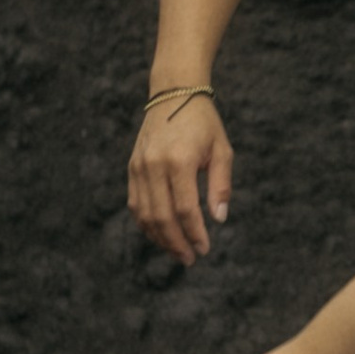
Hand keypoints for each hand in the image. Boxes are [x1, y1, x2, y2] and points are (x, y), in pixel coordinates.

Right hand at [128, 89, 231, 264]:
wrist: (173, 94)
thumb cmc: (203, 123)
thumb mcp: (222, 150)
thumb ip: (220, 185)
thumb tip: (219, 218)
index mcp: (179, 161)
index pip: (185, 209)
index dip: (195, 234)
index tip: (204, 250)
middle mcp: (154, 165)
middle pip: (162, 216)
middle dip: (176, 242)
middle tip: (190, 259)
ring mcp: (139, 167)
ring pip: (145, 213)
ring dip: (160, 237)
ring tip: (177, 251)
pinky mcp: (132, 168)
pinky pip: (136, 203)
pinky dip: (146, 223)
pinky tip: (161, 234)